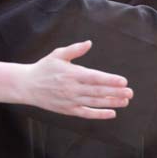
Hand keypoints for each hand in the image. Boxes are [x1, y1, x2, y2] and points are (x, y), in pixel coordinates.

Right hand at [14, 41, 132, 119]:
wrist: (26, 85)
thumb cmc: (44, 68)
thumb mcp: (57, 55)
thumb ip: (74, 50)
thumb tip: (89, 43)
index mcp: (71, 74)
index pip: (94, 78)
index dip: (109, 80)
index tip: (123, 81)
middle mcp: (72, 88)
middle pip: (97, 92)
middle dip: (115, 92)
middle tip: (130, 92)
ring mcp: (70, 100)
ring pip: (94, 103)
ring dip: (111, 103)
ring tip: (125, 101)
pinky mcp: (67, 110)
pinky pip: (85, 113)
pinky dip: (98, 114)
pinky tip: (111, 113)